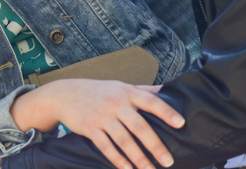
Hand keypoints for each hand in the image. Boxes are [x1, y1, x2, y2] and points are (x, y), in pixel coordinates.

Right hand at [10, 79, 183, 168]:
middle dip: (155, 145)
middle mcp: (115, 102)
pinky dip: (118, 160)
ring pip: (124, 140)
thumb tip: (169, 90)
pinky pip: (106, 147)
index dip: (166, 112)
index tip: (181, 124)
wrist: (64, 94)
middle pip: (139, 126)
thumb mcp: (120, 86)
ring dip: (138, 158)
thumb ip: (143, 90)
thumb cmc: (98, 91)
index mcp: (126, 92)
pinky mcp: (89, 127)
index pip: (151, 101)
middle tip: (168, 161)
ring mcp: (102, 115)